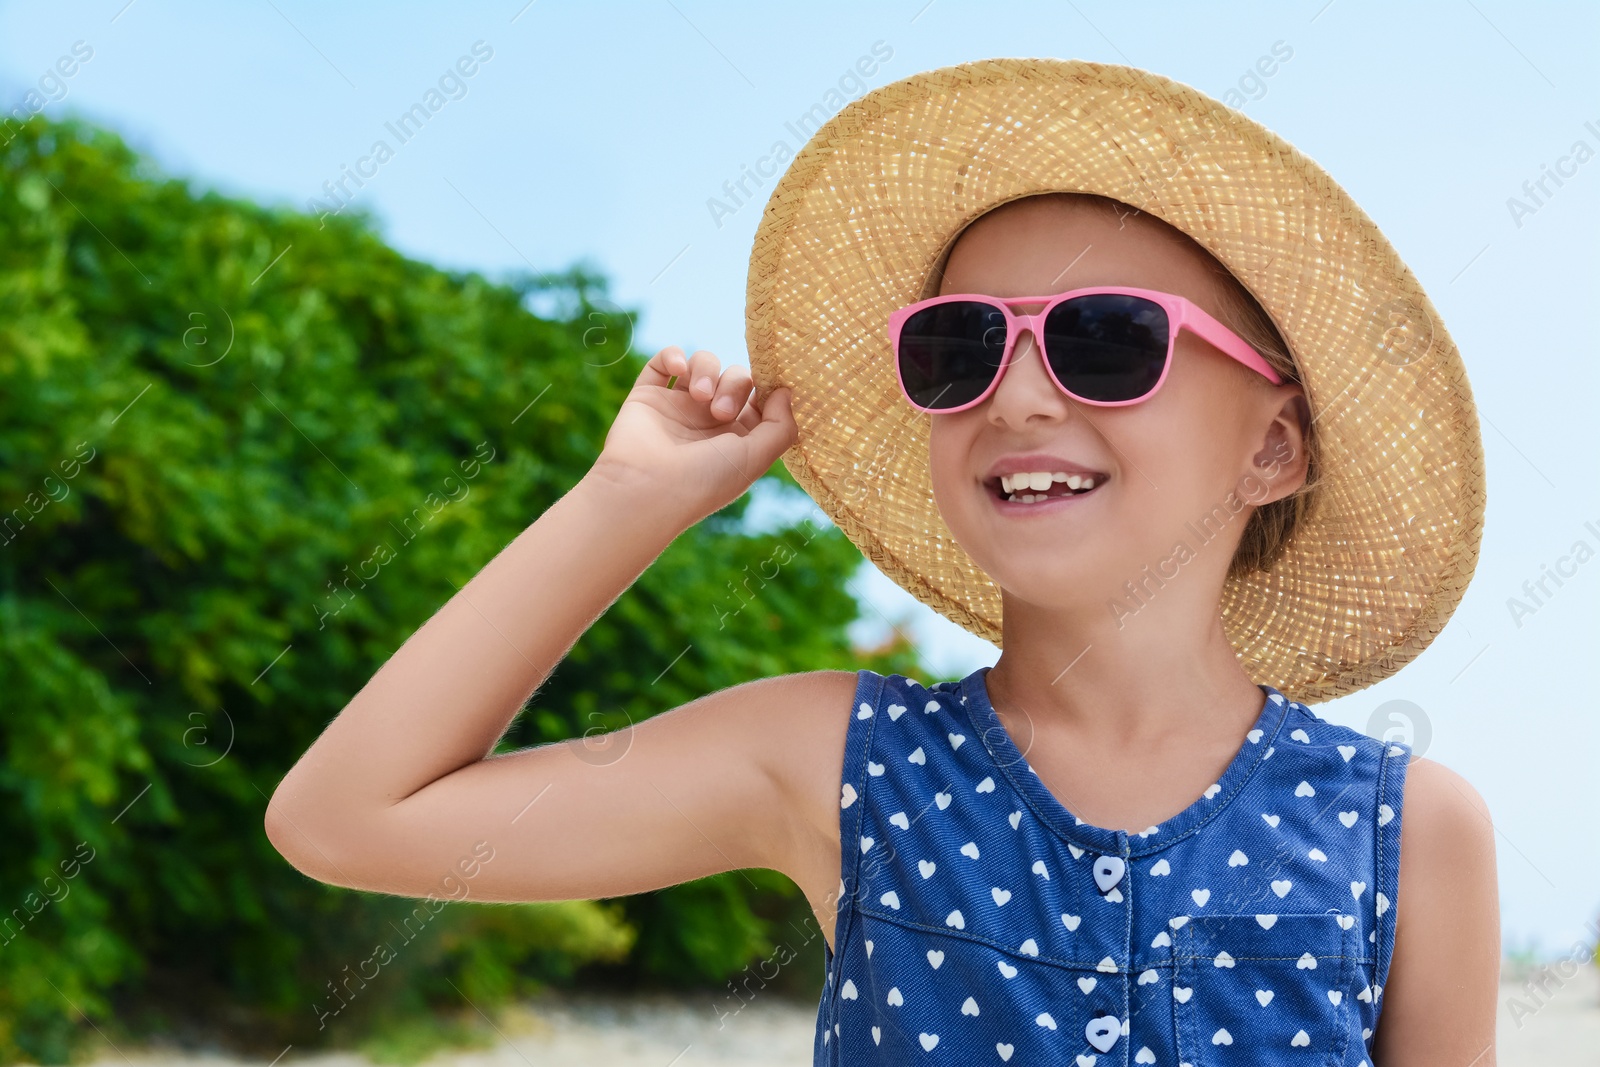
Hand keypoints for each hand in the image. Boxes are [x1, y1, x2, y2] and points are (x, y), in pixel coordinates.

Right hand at [594, 346, 797, 524]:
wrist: (647, 489)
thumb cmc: (705, 479)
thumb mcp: (757, 457)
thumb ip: (782, 425)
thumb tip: (786, 391)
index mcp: (737, 437)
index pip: (760, 398)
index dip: (766, 389)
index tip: (769, 389)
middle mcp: (708, 421)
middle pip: (736, 377)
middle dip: (734, 386)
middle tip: (720, 412)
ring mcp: (678, 407)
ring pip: (703, 363)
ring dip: (707, 369)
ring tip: (700, 396)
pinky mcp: (648, 396)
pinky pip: (663, 362)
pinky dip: (673, 356)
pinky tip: (679, 369)